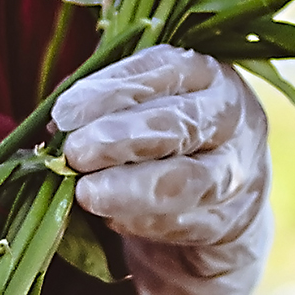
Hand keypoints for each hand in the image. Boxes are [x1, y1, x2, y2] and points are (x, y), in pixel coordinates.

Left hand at [53, 45, 270, 294]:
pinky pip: (181, 224)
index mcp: (207, 74)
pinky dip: (139, 222)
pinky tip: (109, 218)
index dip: (111, 90)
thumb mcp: (144, 109)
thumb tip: (58, 122)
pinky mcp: (228, 222)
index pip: (163, 70)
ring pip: (185, 181)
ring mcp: (237, 172)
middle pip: (179, 124)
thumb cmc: (168, 143)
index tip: (65, 113)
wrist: (222, 205)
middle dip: (119, 138)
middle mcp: (231, 117)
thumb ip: (105, 106)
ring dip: (128, 189)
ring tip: (86, 194)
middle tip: (74, 153)